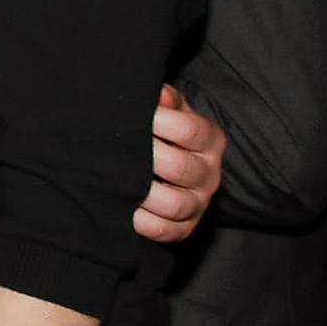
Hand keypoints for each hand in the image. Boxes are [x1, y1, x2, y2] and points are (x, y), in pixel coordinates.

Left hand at [134, 82, 224, 241]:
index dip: (161, 122)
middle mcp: (209, 174)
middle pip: (181, 168)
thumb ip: (164, 100)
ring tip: (117, 180)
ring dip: (142, 192)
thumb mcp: (166, 109)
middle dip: (147, 157)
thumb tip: (158, 94)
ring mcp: (198, 203)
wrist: (164, 163)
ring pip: (175, 204)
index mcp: (209, 140)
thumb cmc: (159, 129)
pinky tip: (124, 209)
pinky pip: (166, 231)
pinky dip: (143, 223)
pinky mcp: (184, 227)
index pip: (190, 130)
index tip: (138, 118)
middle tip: (119, 150)